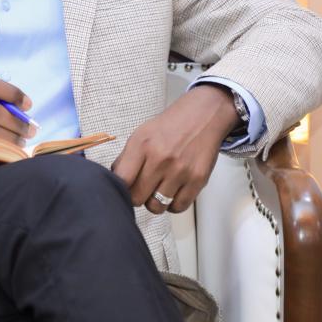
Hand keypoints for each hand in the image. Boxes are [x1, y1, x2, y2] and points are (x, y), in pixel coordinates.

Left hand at [110, 85, 240, 213]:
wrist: (204, 114)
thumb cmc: (172, 125)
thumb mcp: (142, 133)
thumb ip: (127, 158)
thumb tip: (116, 181)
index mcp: (142, 144)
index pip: (122, 180)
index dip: (120, 188)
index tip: (125, 187)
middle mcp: (160, 158)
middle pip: (137, 198)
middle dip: (137, 196)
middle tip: (142, 188)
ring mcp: (180, 171)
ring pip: (156, 207)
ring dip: (155, 202)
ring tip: (158, 189)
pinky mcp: (198, 180)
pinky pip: (178, 207)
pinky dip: (173, 204)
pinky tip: (173, 191)